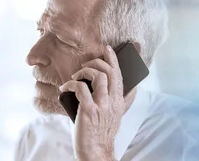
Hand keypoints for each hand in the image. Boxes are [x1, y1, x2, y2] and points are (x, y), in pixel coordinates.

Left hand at [59, 45, 124, 160]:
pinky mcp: (89, 111)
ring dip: (85, 72)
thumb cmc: (102, 132)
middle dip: (97, 62)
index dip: (114, 59)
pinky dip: (71, 84)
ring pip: (99, 77)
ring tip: (76, 76)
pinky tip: (64, 88)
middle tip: (85, 65)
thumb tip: (133, 89)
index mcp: (119, 101)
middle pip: (111, 72)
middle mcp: (113, 102)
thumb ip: (125, 101)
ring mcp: (101, 106)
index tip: (107, 49)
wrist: (95, 151)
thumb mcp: (117, 115)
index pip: (120, 75)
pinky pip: (81, 89)